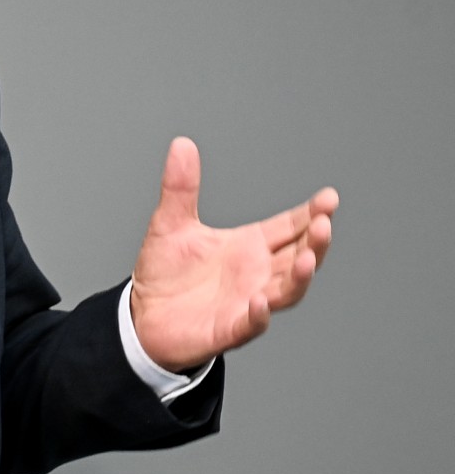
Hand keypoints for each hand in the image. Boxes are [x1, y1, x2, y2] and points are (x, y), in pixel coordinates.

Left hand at [130, 137, 335, 372]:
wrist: (143, 316)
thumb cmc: (166, 272)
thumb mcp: (170, 223)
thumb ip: (180, 187)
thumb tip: (182, 144)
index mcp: (248, 246)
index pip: (288, 227)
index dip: (310, 214)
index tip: (329, 198)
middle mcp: (255, 274)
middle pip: (298, 257)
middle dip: (315, 241)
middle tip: (324, 223)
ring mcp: (246, 302)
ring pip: (286, 291)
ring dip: (300, 277)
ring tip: (308, 258)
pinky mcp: (228, 329)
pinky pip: (250, 324)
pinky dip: (259, 314)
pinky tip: (260, 301)